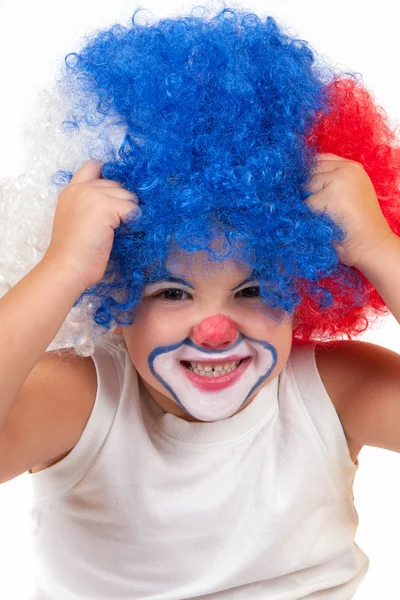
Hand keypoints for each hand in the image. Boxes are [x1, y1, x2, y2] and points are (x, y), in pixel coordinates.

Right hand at [43, 160, 140, 289]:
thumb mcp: (77, 219)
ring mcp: (93, 195)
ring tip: (116, 230)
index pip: (94, 166)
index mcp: (71, 190)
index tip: (114, 196)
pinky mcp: (106, 206)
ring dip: (128, 212)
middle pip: (116, 183)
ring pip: (127, 195)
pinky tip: (120, 234)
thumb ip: (90, 204)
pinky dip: (132, 222)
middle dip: (122, 200)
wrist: (68, 267)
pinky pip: (132, 209)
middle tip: (116, 223)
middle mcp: (81, 188)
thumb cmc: (74, 252)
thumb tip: (118, 202)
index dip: (108, 176)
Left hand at [303, 152, 393, 267]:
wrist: (371, 244)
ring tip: (325, 217)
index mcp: (352, 167)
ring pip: (306, 187)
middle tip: (320, 209)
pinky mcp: (330, 195)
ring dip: (308, 203)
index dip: (309, 174)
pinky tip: (324, 223)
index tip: (308, 190)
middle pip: (310, 171)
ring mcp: (339, 180)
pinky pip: (306, 204)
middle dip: (306, 189)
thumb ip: (330, 181)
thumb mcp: (348, 193)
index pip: (319, 159)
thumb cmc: (355, 225)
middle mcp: (346, 169)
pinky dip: (309, 216)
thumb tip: (298, 179)